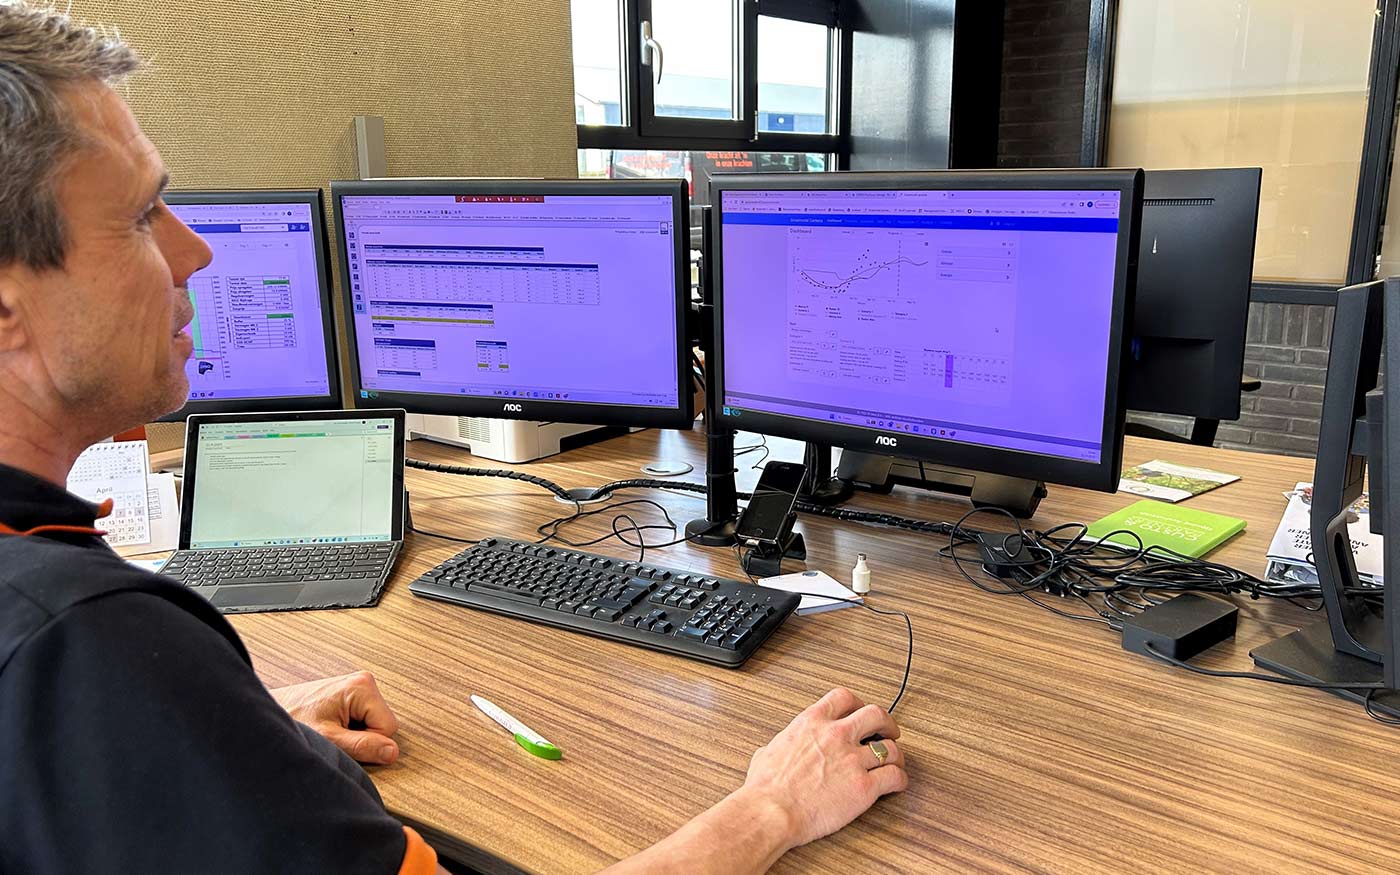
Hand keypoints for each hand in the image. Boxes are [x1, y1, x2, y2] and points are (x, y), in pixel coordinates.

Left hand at [269, 671, 400, 764]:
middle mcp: (363, 681)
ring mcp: (356, 685)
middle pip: (382, 724)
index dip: (368, 742)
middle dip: (362, 736)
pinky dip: (349, 727)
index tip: (342, 740)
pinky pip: (364, 718)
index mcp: (362, 686)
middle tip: (334, 735)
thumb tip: (392, 752)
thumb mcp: (330, 740)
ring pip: (374, 722)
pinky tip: (330, 725)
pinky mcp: (349, 693)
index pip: (388, 728)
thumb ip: (363, 746)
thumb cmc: (293, 721)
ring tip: (330, 729)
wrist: (268, 714)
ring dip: (355, 733)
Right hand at [739, 687, 907, 848]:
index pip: (843, 698)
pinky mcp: (864, 787)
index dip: (857, 704)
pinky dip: (900, 780)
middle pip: (876, 715)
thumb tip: (772, 751)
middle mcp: (836, 735)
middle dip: (886, 723)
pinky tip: (896, 784)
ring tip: (895, 761)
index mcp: (812, 722)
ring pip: (890, 748)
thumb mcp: (766, 753)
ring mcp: (853, 760)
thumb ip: (778, 746)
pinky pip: (894, 777)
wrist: (771, 811)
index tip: (860, 712)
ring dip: (896, 754)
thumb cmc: (765, 787)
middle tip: (889, 732)